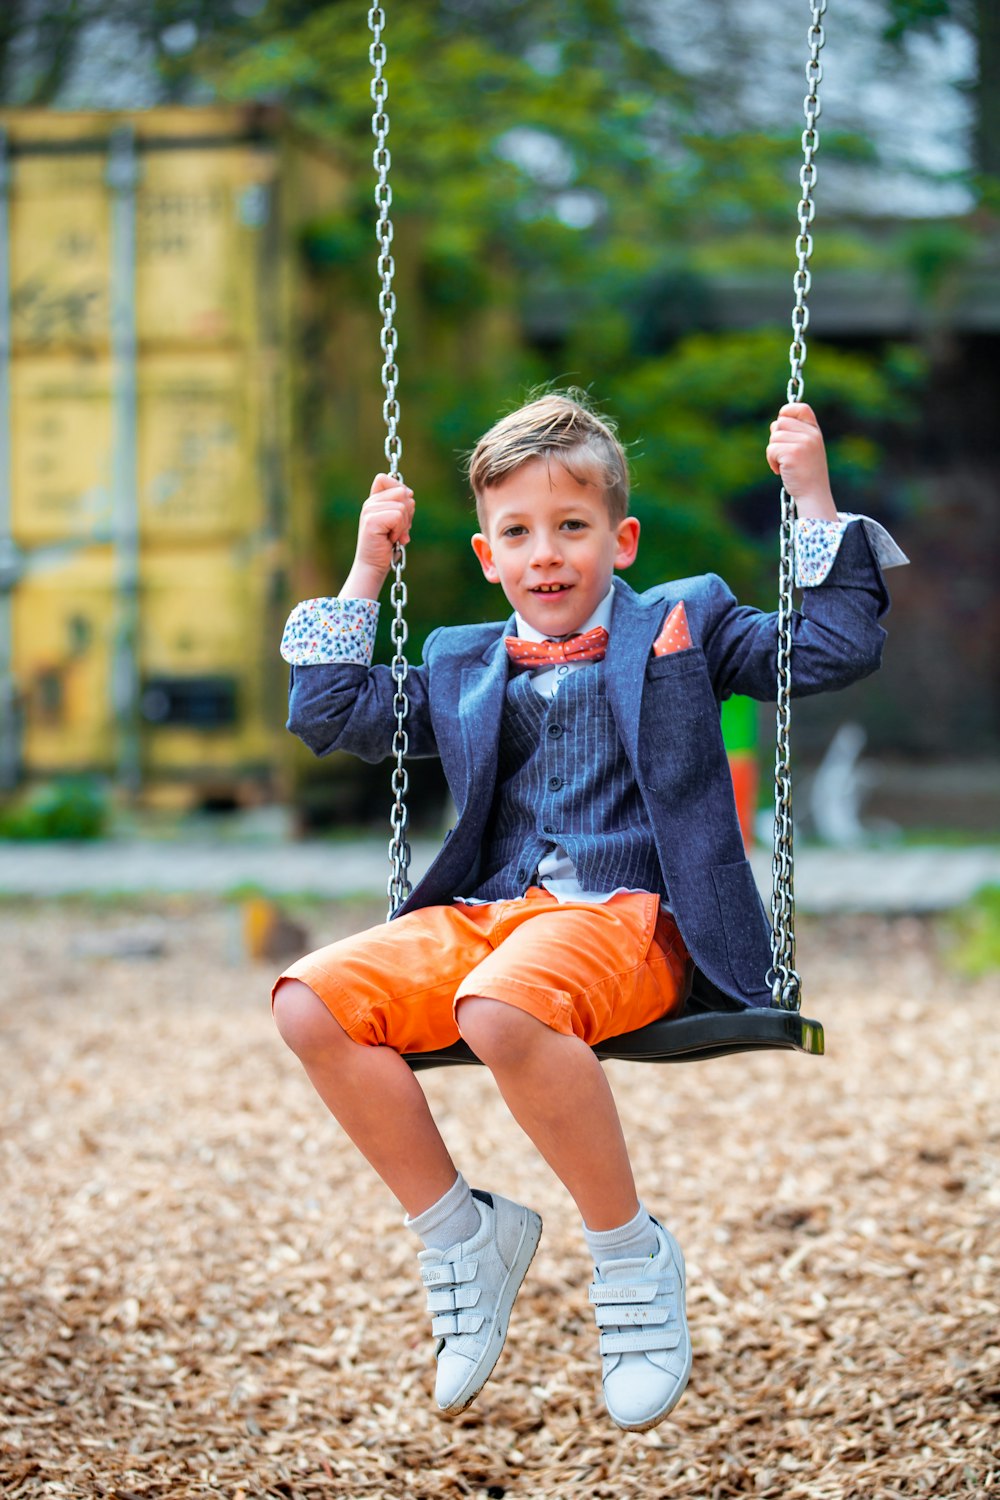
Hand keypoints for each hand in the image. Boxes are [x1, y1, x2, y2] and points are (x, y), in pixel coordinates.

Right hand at [340, 474, 414, 598]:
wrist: (374, 566)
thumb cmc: (386, 546)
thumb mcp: (397, 522)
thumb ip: (402, 505)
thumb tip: (409, 493)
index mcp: (374, 500)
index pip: (385, 478)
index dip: (400, 491)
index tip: (400, 512)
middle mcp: (369, 503)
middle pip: (401, 491)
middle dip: (408, 513)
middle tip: (398, 530)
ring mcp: (369, 510)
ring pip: (402, 506)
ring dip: (404, 525)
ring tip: (394, 536)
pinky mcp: (371, 520)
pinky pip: (398, 516)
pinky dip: (400, 530)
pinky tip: (391, 539)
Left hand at [765, 403, 836, 518]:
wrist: (813, 494)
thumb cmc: (806, 475)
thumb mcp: (806, 450)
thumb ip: (795, 434)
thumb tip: (776, 424)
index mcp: (815, 432)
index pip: (801, 408)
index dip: (787, 411)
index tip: (781, 421)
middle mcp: (811, 435)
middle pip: (780, 423)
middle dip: (776, 439)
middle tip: (782, 455)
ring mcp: (803, 443)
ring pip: (774, 436)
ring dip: (772, 452)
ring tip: (782, 465)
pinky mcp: (793, 453)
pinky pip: (771, 449)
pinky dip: (771, 461)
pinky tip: (780, 471)